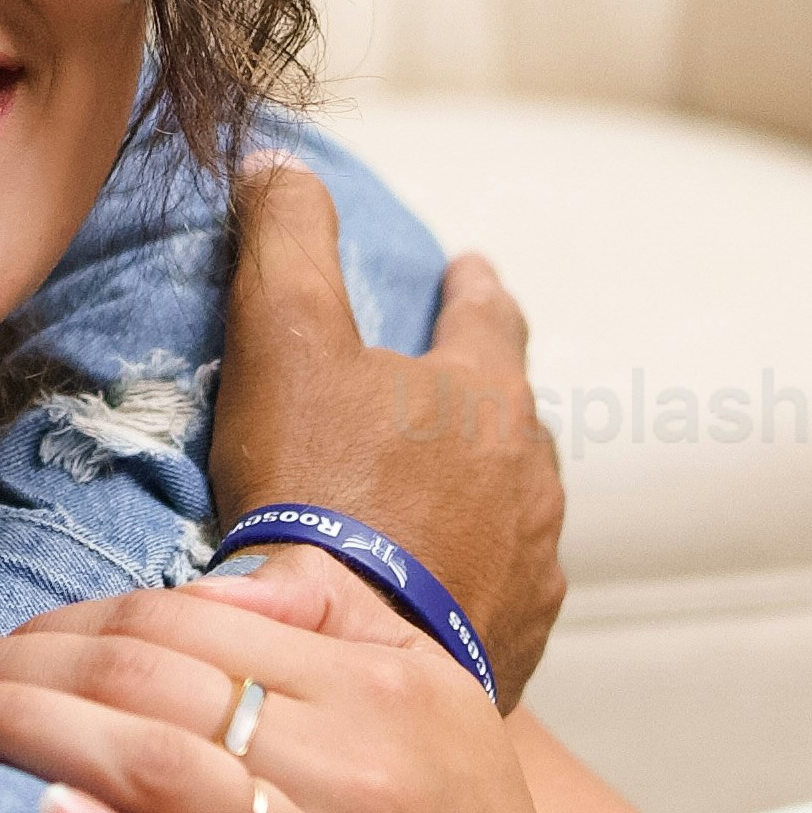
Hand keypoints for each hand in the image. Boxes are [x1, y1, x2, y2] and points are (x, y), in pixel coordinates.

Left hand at [0, 560, 626, 812]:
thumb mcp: (435, 699)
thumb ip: (335, 618)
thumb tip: (217, 580)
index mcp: (374, 692)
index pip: (185, 625)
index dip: (70, 623)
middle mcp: (351, 771)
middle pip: (151, 686)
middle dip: (22, 672)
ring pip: (159, 776)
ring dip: (29, 741)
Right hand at [215, 157, 565, 701]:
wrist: (347, 652)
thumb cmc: (313, 487)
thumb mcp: (284, 340)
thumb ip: (286, 239)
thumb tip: (277, 160)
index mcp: (486, 391)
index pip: (492, 315)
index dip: (473, 287)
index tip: (469, 269)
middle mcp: (532, 471)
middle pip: (512, 416)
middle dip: (479, 399)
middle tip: (441, 397)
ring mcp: (534, 560)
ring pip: (516, 505)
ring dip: (482, 492)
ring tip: (436, 501)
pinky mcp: (519, 637)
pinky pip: (503, 588)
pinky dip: (474, 575)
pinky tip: (437, 591)